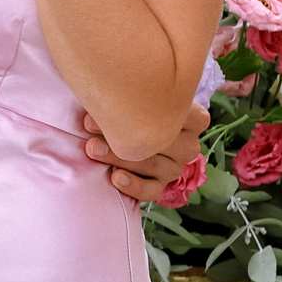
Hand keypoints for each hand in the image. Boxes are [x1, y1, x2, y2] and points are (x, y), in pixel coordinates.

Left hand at [86, 99, 209, 199]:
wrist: (124, 125)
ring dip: (118, 156)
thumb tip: (104, 91)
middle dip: (120, 133)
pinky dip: (134, 186)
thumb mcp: (136, 93)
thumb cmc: (129, 103)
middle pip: (159, 141)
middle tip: (88, 125)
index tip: (105, 103)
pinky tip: (116, 177)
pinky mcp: (162, 184)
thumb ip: (132, 92)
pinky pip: (152, 190)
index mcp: (193, 117)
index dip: (139, 107)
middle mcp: (189, 144)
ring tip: (92, 147)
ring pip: (150, 164)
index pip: (177, 113)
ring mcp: (176, 166)